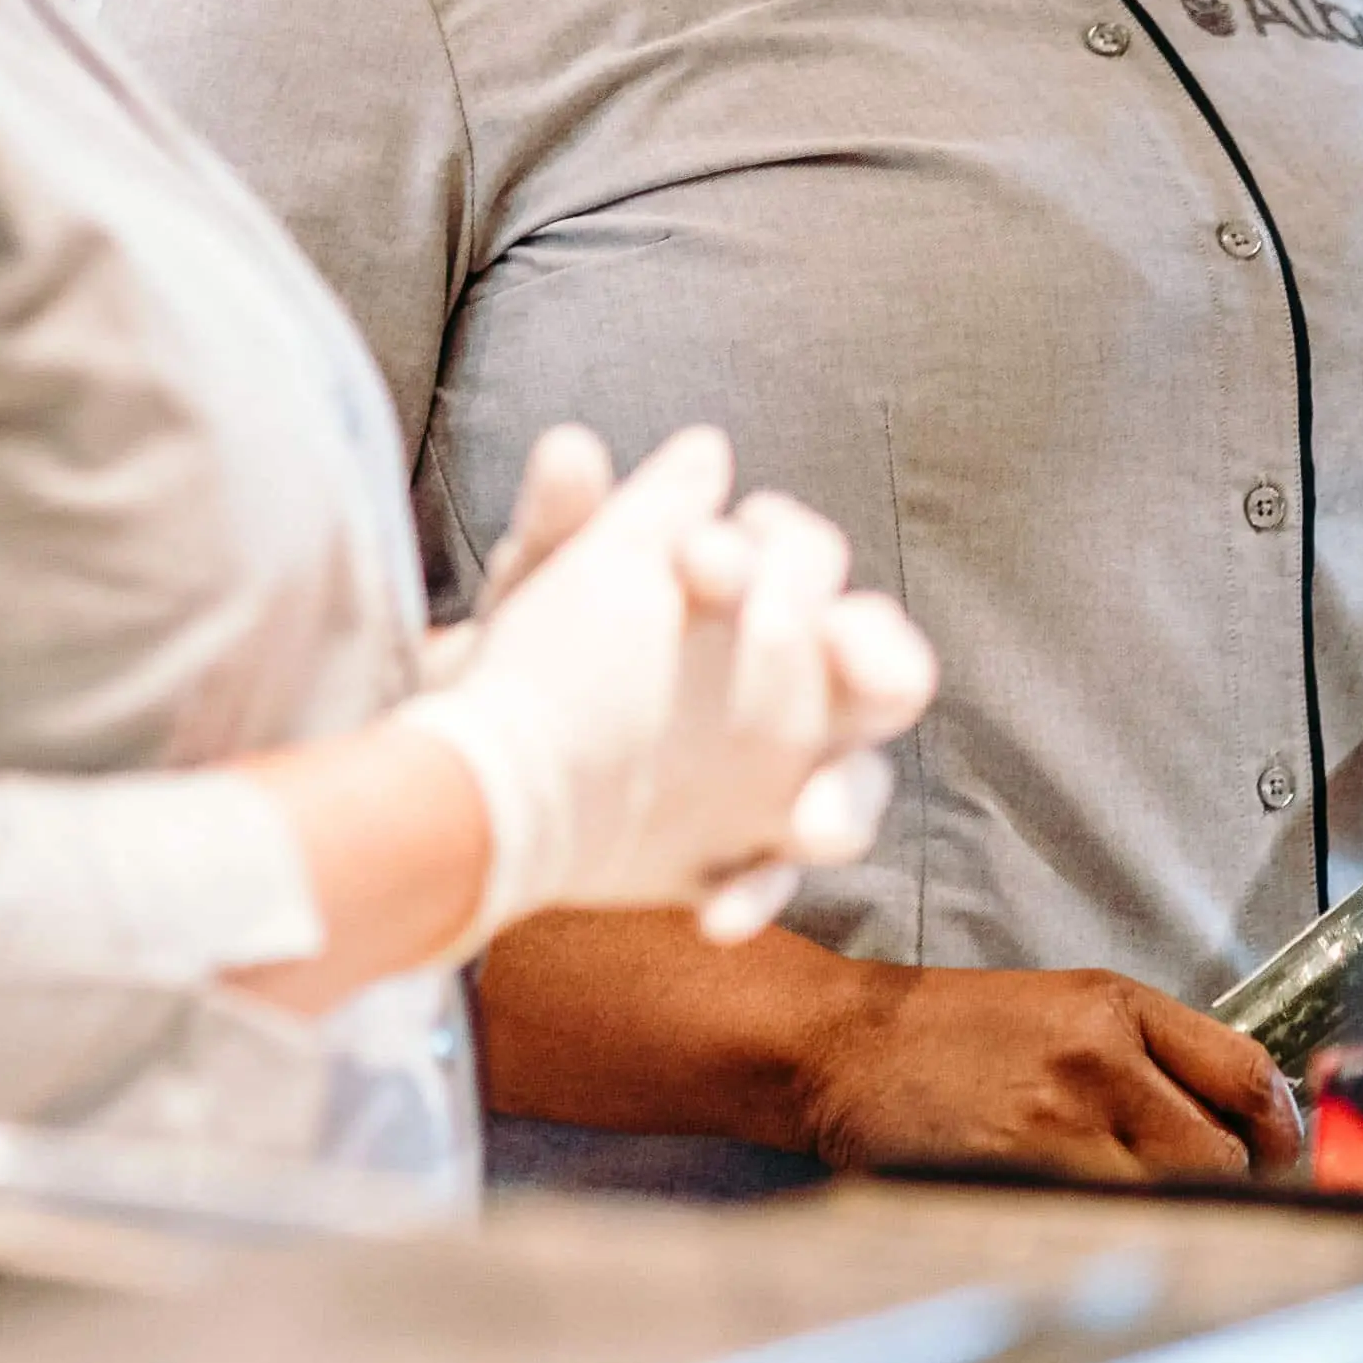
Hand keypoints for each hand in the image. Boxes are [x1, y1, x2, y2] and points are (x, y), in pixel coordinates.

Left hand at [397, 426, 932, 940]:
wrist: (485, 744)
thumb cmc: (539, 641)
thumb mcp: (544, 580)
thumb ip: (563, 522)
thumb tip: (572, 446)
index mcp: (766, 601)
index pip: (814, 565)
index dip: (782, 556)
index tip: (701, 559)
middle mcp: (797, 691)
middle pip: (877, 676)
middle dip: (874, 668)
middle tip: (847, 669)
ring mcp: (778, 779)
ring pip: (849, 790)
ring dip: (839, 806)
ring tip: (805, 825)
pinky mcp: (736, 854)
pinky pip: (766, 879)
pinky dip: (750, 897)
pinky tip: (713, 915)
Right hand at [780, 958, 1301, 1183]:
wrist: (851, 1046)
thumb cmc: (952, 1032)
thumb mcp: (1064, 1007)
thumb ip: (1153, 1051)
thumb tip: (1239, 1117)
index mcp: (1115, 1006)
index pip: (1248, 1073)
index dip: (1282, 1129)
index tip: (1278, 1151)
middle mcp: (1100, 1059)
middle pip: (1224, 1153)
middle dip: (1230, 1183)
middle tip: (1209, 1190)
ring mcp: (1063, 1123)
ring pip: (1176, 1198)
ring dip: (1175, 1213)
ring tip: (1141, 1201)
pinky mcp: (1026, 1176)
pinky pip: (1112, 1223)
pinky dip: (1119, 1231)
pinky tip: (1093, 1215)